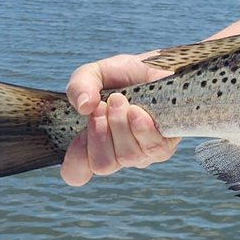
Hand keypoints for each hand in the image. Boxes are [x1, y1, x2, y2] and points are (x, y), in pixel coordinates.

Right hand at [61, 54, 179, 185]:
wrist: (158, 66)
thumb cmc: (123, 75)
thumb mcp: (95, 74)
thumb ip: (79, 86)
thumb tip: (83, 106)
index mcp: (93, 143)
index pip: (77, 173)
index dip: (75, 163)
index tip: (79, 133)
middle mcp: (117, 153)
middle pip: (102, 165)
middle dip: (99, 132)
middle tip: (103, 106)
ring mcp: (141, 153)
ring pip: (127, 156)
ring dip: (120, 125)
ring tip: (121, 99)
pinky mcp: (164, 146)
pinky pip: (152, 149)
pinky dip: (141, 128)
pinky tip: (138, 111)